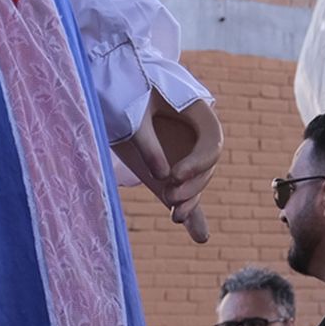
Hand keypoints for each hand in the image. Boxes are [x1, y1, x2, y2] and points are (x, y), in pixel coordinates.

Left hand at [114, 94, 222, 243]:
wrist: (111, 88)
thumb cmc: (123, 92)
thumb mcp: (133, 113)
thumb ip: (148, 143)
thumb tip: (162, 175)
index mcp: (197, 112)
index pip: (213, 143)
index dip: (198, 162)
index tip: (173, 175)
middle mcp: (195, 136)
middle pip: (207, 168)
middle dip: (192, 186)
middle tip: (169, 198)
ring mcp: (185, 154)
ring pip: (197, 182)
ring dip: (189, 201)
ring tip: (175, 217)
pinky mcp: (171, 171)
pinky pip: (186, 193)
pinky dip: (191, 214)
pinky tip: (199, 237)